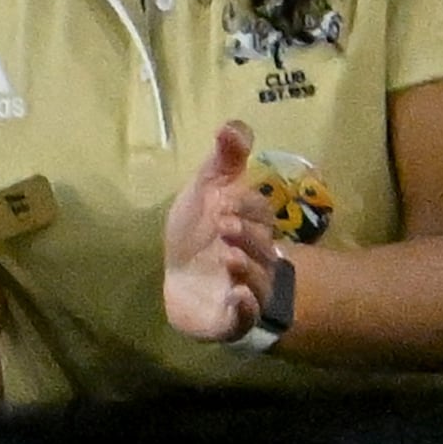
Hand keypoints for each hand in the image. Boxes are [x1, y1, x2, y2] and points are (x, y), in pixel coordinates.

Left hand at [163, 119, 285, 344]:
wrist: (178, 280)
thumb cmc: (194, 234)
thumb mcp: (205, 192)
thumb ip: (223, 162)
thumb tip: (235, 124)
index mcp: (252, 229)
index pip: (260, 215)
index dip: (246, 207)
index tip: (223, 201)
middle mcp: (256, 261)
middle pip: (264, 250)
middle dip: (248, 238)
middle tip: (224, 227)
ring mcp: (246, 291)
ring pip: (259, 283)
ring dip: (248, 269)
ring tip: (228, 257)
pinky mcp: (229, 319)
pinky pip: (246, 319)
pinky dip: (245, 308)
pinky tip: (237, 296)